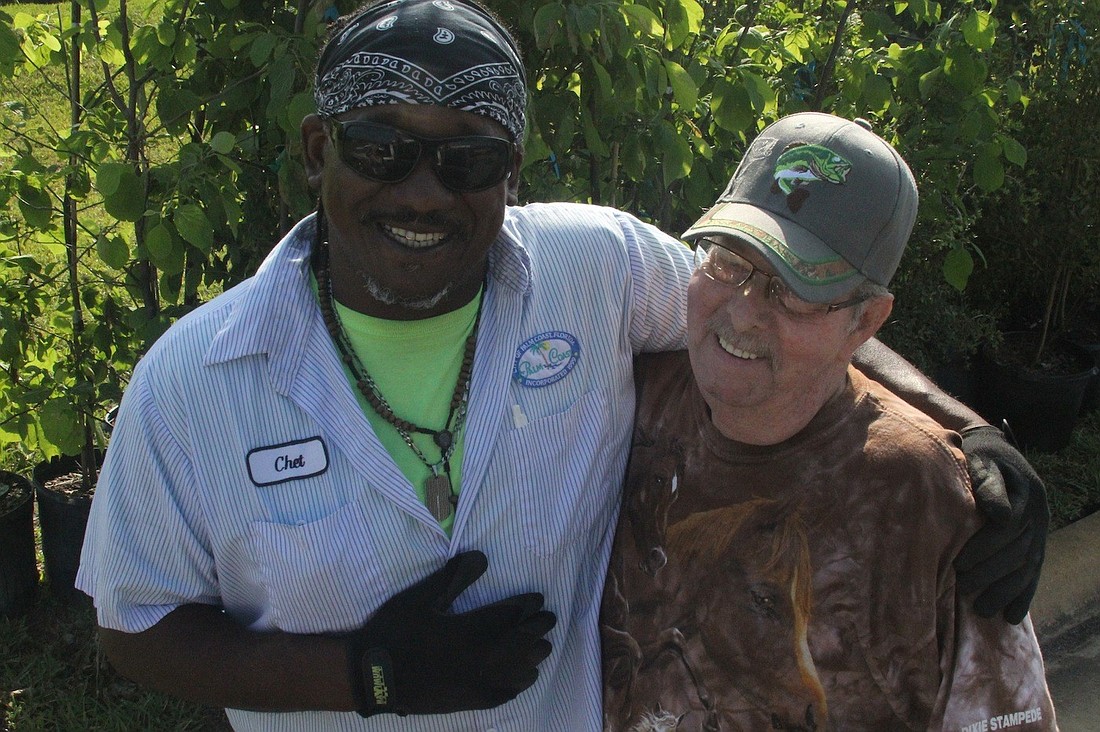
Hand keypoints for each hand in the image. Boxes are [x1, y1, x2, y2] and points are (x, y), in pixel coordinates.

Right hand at [347, 550, 555, 716]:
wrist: (373, 677)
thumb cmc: (396, 631)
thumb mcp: (421, 597)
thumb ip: (454, 576)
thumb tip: (483, 557)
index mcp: (471, 630)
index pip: (511, 616)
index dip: (527, 606)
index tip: (537, 599)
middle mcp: (481, 658)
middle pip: (522, 642)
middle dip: (538, 628)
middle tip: (548, 618)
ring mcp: (478, 683)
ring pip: (520, 670)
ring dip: (534, 655)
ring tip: (542, 645)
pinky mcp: (471, 701)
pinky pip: (506, 693)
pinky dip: (520, 682)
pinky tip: (525, 677)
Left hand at [955, 426, 1049, 623]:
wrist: (996, 451)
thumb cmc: (979, 456)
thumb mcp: (980, 460)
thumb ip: (987, 483)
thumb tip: (999, 514)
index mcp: (1025, 495)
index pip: (1005, 530)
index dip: (983, 550)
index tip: (959, 565)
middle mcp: (1038, 516)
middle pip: (1016, 553)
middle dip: (989, 574)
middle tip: (963, 588)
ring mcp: (1039, 531)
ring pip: (1026, 568)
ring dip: (1005, 591)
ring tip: (982, 611)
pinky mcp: (1036, 543)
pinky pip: (1033, 572)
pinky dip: (1023, 595)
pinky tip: (1012, 616)